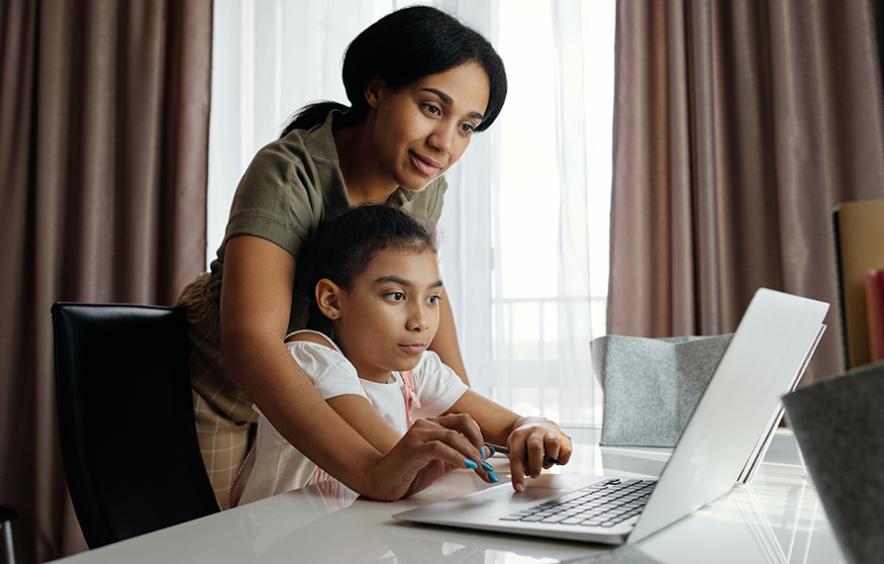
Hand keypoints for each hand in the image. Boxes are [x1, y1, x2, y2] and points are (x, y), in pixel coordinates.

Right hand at [361, 414, 493, 499]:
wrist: (380, 480)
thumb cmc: (408, 472)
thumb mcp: (440, 464)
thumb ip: (459, 456)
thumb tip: (485, 453)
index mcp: (432, 425)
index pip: (463, 420)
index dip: (479, 436)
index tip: (486, 455)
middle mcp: (425, 425)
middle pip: (462, 422)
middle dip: (478, 442)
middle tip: (484, 462)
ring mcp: (418, 435)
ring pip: (453, 435)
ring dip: (470, 453)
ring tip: (478, 467)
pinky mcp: (412, 448)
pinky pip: (439, 448)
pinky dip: (456, 457)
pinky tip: (464, 466)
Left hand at [506, 417, 572, 491]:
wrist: (534, 423)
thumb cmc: (524, 441)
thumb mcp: (515, 448)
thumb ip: (518, 463)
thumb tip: (522, 480)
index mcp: (519, 435)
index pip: (517, 456)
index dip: (518, 474)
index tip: (519, 487)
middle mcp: (535, 432)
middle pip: (535, 447)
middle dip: (535, 466)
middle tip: (534, 474)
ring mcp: (550, 433)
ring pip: (553, 444)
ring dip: (550, 459)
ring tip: (546, 463)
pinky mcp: (564, 438)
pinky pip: (566, 450)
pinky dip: (561, 460)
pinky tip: (555, 459)